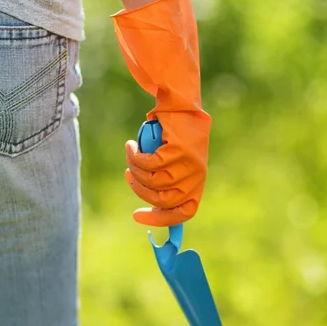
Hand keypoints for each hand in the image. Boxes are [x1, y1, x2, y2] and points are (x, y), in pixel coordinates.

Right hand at [124, 111, 209, 226]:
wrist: (183, 106)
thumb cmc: (176, 137)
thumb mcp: (176, 165)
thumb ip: (168, 184)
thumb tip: (153, 206)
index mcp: (197, 185)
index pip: (183, 213)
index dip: (160, 219)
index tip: (136, 215)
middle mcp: (196, 177)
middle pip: (163, 200)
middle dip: (140, 191)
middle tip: (129, 176)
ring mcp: (189, 164)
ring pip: (153, 182)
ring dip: (136, 170)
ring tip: (131, 157)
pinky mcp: (179, 150)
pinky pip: (150, 163)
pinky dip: (135, 157)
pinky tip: (130, 146)